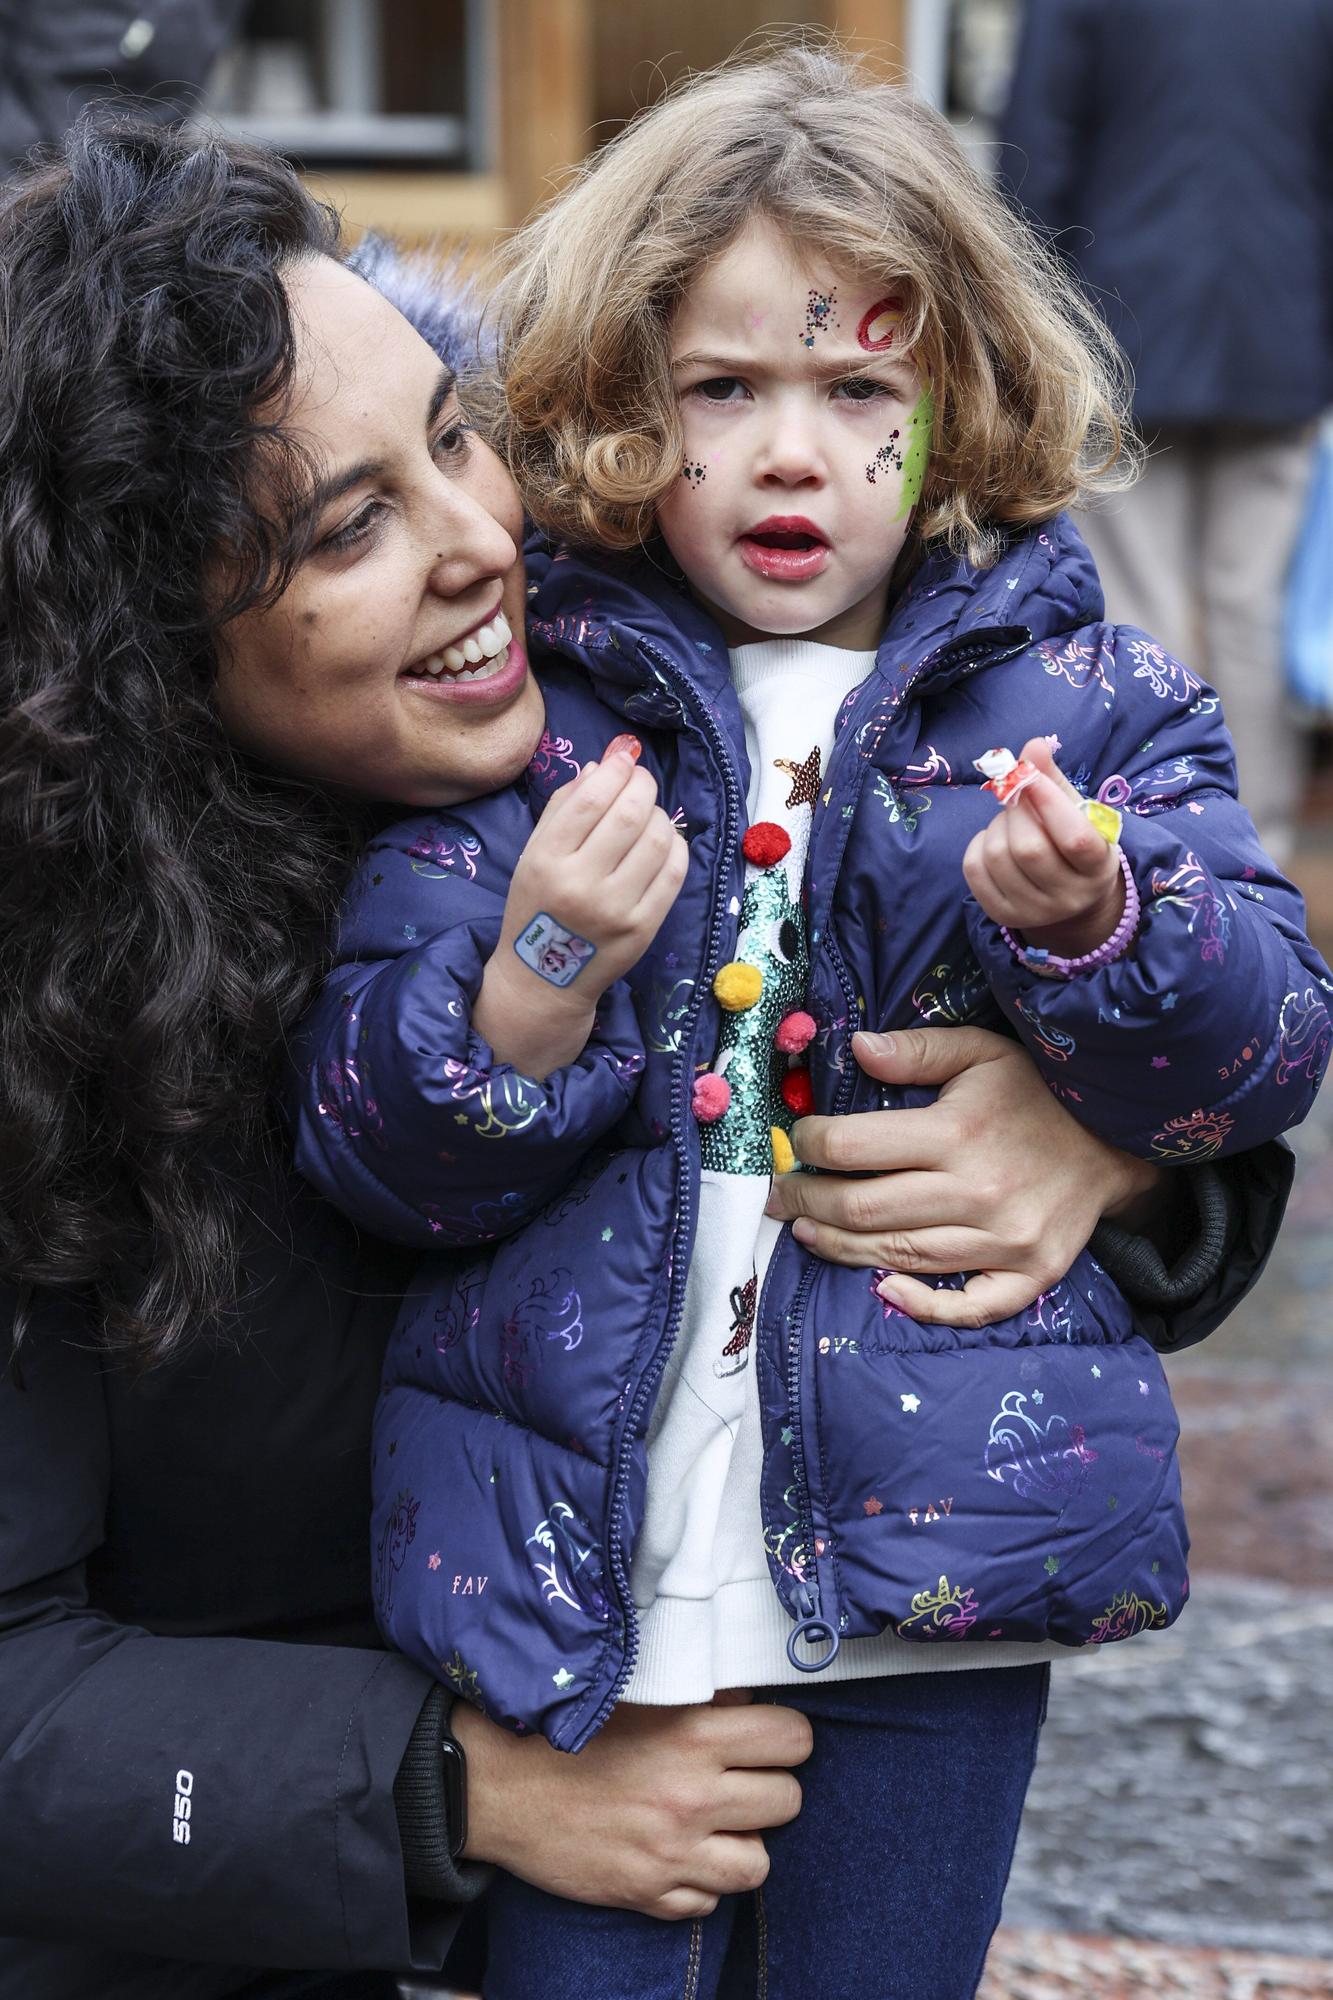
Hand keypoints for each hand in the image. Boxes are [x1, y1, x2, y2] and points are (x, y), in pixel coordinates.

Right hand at [452, 1693, 811, 1918]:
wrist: (499, 1785)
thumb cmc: (567, 1730)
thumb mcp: (639, 1692)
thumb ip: (700, 1693)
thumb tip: (747, 1697)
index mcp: (694, 1736)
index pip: (792, 1739)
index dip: (785, 1735)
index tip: (768, 1736)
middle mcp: (692, 1799)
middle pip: (788, 1801)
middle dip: (771, 1786)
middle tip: (742, 1778)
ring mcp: (672, 1855)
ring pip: (759, 1864)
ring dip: (744, 1842)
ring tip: (717, 1823)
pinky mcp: (647, 1895)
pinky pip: (708, 1903)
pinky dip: (701, 1882)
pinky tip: (679, 1854)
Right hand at [475, 749, 687, 1075]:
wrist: (544, 978)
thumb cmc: (538, 906)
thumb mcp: (534, 854)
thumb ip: (564, 806)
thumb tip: (603, 765)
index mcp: (545, 861)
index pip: (590, 799)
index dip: (616, 770)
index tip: (624, 759)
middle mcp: (580, 885)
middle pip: (629, 814)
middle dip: (642, 786)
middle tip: (642, 782)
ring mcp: (615, 909)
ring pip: (658, 839)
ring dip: (660, 815)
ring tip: (649, 815)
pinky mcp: (643, 928)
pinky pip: (675, 872)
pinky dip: (677, 846)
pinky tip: (665, 843)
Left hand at [763, 1025, 1159, 1325]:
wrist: (1118, 1143)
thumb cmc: (1038, 1093)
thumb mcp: (982, 1052)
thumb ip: (918, 1050)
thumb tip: (856, 1049)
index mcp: (960, 1133)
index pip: (854, 1146)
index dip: (811, 1144)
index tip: (797, 1140)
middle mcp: (979, 1192)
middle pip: (865, 1209)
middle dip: (808, 1201)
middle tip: (779, 1195)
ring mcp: (1006, 1241)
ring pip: (899, 1256)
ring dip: (841, 1247)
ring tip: (806, 1230)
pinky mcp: (1031, 1275)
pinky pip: (968, 1307)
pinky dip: (921, 1306)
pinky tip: (883, 1289)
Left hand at [963, 737, 1123, 955]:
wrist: (1068, 895)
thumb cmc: (1072, 841)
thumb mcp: (1075, 810)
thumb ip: (1053, 778)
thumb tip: (1033, 745)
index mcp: (1098, 867)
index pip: (1074, 837)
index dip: (1047, 801)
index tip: (1029, 774)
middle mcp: (1070, 896)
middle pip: (1029, 848)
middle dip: (1016, 811)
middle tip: (1019, 799)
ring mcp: (1034, 911)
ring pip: (998, 856)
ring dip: (997, 825)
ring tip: (1011, 822)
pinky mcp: (1003, 914)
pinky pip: (974, 870)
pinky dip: (979, 844)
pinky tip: (995, 841)